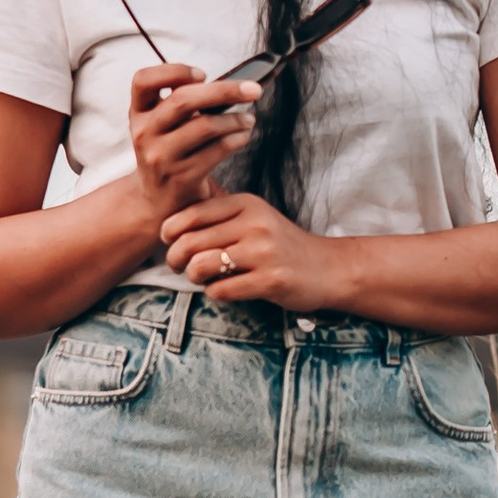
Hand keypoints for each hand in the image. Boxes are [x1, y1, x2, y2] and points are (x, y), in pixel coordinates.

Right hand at [127, 61, 259, 227]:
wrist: (157, 201)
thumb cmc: (169, 152)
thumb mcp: (162, 124)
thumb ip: (181, 101)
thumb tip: (228, 83)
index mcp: (139, 113)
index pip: (143, 80)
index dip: (173, 71)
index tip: (202, 74)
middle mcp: (144, 133)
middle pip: (183, 100)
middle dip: (224, 90)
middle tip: (254, 89)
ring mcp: (160, 157)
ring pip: (204, 126)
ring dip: (235, 119)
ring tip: (249, 119)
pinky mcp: (181, 178)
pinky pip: (216, 151)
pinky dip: (236, 139)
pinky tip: (243, 136)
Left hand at [161, 192, 342, 310]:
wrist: (327, 268)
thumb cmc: (281, 245)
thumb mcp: (254, 218)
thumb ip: (219, 216)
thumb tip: (170, 225)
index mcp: (246, 204)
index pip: (191, 214)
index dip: (169, 231)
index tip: (169, 242)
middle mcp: (254, 224)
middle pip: (190, 242)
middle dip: (176, 258)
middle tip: (180, 266)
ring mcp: (264, 253)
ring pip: (201, 266)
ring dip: (194, 277)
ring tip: (203, 278)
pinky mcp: (270, 281)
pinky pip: (221, 290)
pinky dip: (215, 293)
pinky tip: (225, 289)